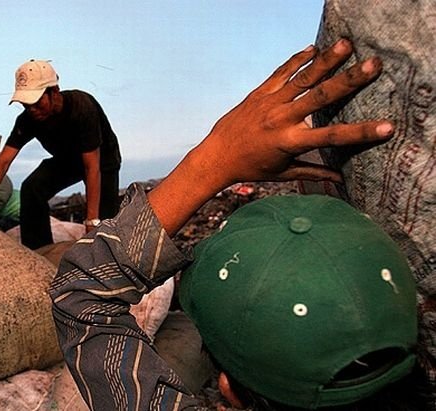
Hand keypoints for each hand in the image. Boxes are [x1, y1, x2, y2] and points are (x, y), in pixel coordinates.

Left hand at [149, 39, 394, 234]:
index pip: (332, 137)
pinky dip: (297, 60)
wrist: (216, 156)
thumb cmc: (251, 168)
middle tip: (373, 66)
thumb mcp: (282, 174)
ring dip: (326, 61)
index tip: (387, 127)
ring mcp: (269, 103)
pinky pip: (281, 73)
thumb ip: (313, 173)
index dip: (360, 133)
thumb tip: (341, 180)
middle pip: (321, 97)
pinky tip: (314, 48)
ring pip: (303, 78)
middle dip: (349, 81)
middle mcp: (282, 119)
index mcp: (290, 142)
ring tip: (346, 44)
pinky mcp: (259, 93)